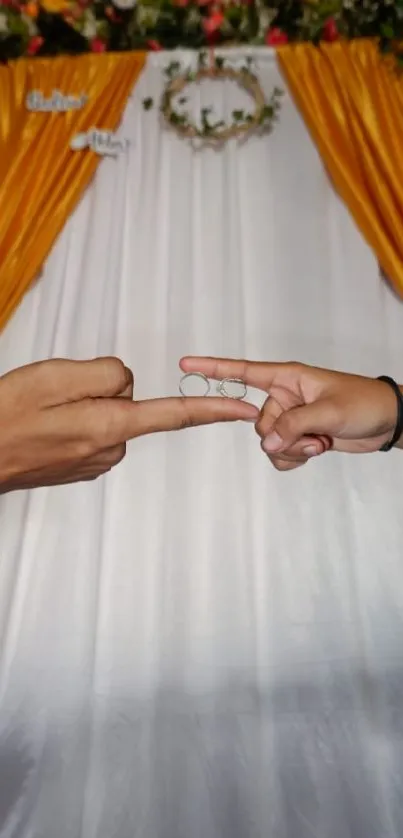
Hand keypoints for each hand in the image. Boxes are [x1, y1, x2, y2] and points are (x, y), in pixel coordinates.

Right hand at [0, 357, 258, 491]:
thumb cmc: (7, 418)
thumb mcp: (55, 378)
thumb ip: (105, 374)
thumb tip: (126, 381)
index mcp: (110, 426)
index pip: (175, 416)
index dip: (212, 408)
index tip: (242, 408)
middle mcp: (111, 449)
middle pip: (130, 401)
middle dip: (103, 388)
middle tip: (57, 394)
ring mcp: (96, 461)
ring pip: (109, 413)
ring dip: (85, 404)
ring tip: (46, 410)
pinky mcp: (82, 465)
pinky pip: (94, 427)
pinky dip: (76, 419)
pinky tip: (47, 423)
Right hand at [180, 357, 399, 470]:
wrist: (387, 422)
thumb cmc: (364, 403)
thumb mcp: (328, 412)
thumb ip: (294, 425)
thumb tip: (268, 443)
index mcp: (287, 378)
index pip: (243, 372)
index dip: (213, 369)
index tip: (186, 365)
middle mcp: (284, 396)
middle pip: (258, 423)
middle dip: (282, 436)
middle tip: (312, 435)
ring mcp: (291, 418)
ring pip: (269, 442)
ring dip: (292, 449)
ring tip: (319, 442)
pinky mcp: (299, 437)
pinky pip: (280, 454)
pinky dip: (294, 458)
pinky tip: (315, 451)